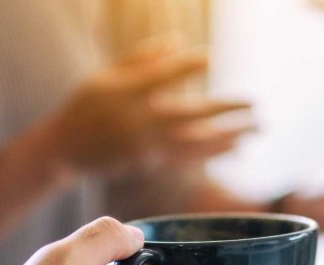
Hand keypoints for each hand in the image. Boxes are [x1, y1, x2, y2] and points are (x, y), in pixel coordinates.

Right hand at [50, 39, 253, 173]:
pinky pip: (188, 158)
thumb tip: (177, 43)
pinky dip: (214, 153)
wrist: (65, 149)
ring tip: (257, 129)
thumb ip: (141, 59)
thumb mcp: (105, 75)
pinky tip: (235, 148)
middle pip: (193, 113)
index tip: (211, 57)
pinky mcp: (149, 161)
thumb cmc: (85, 106)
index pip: (164, 75)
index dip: (189, 66)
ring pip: (196, 141)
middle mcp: (140, 120)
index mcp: (127, 92)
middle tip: (256, 104)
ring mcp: (146, 144)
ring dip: (229, 136)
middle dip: (227, 109)